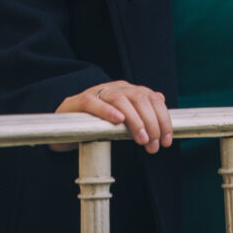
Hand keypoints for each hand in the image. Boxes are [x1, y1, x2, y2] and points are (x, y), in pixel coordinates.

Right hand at [52, 80, 172, 154]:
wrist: (65, 123)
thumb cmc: (98, 121)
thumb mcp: (123, 118)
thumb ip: (141, 111)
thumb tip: (161, 99)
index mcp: (129, 91)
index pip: (152, 98)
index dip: (163, 118)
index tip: (167, 140)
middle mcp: (116, 88)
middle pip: (140, 98)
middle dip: (151, 122)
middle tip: (154, 145)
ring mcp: (98, 92)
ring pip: (121, 99)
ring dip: (135, 120)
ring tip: (141, 139)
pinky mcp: (80, 101)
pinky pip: (94, 102)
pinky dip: (107, 110)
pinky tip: (118, 120)